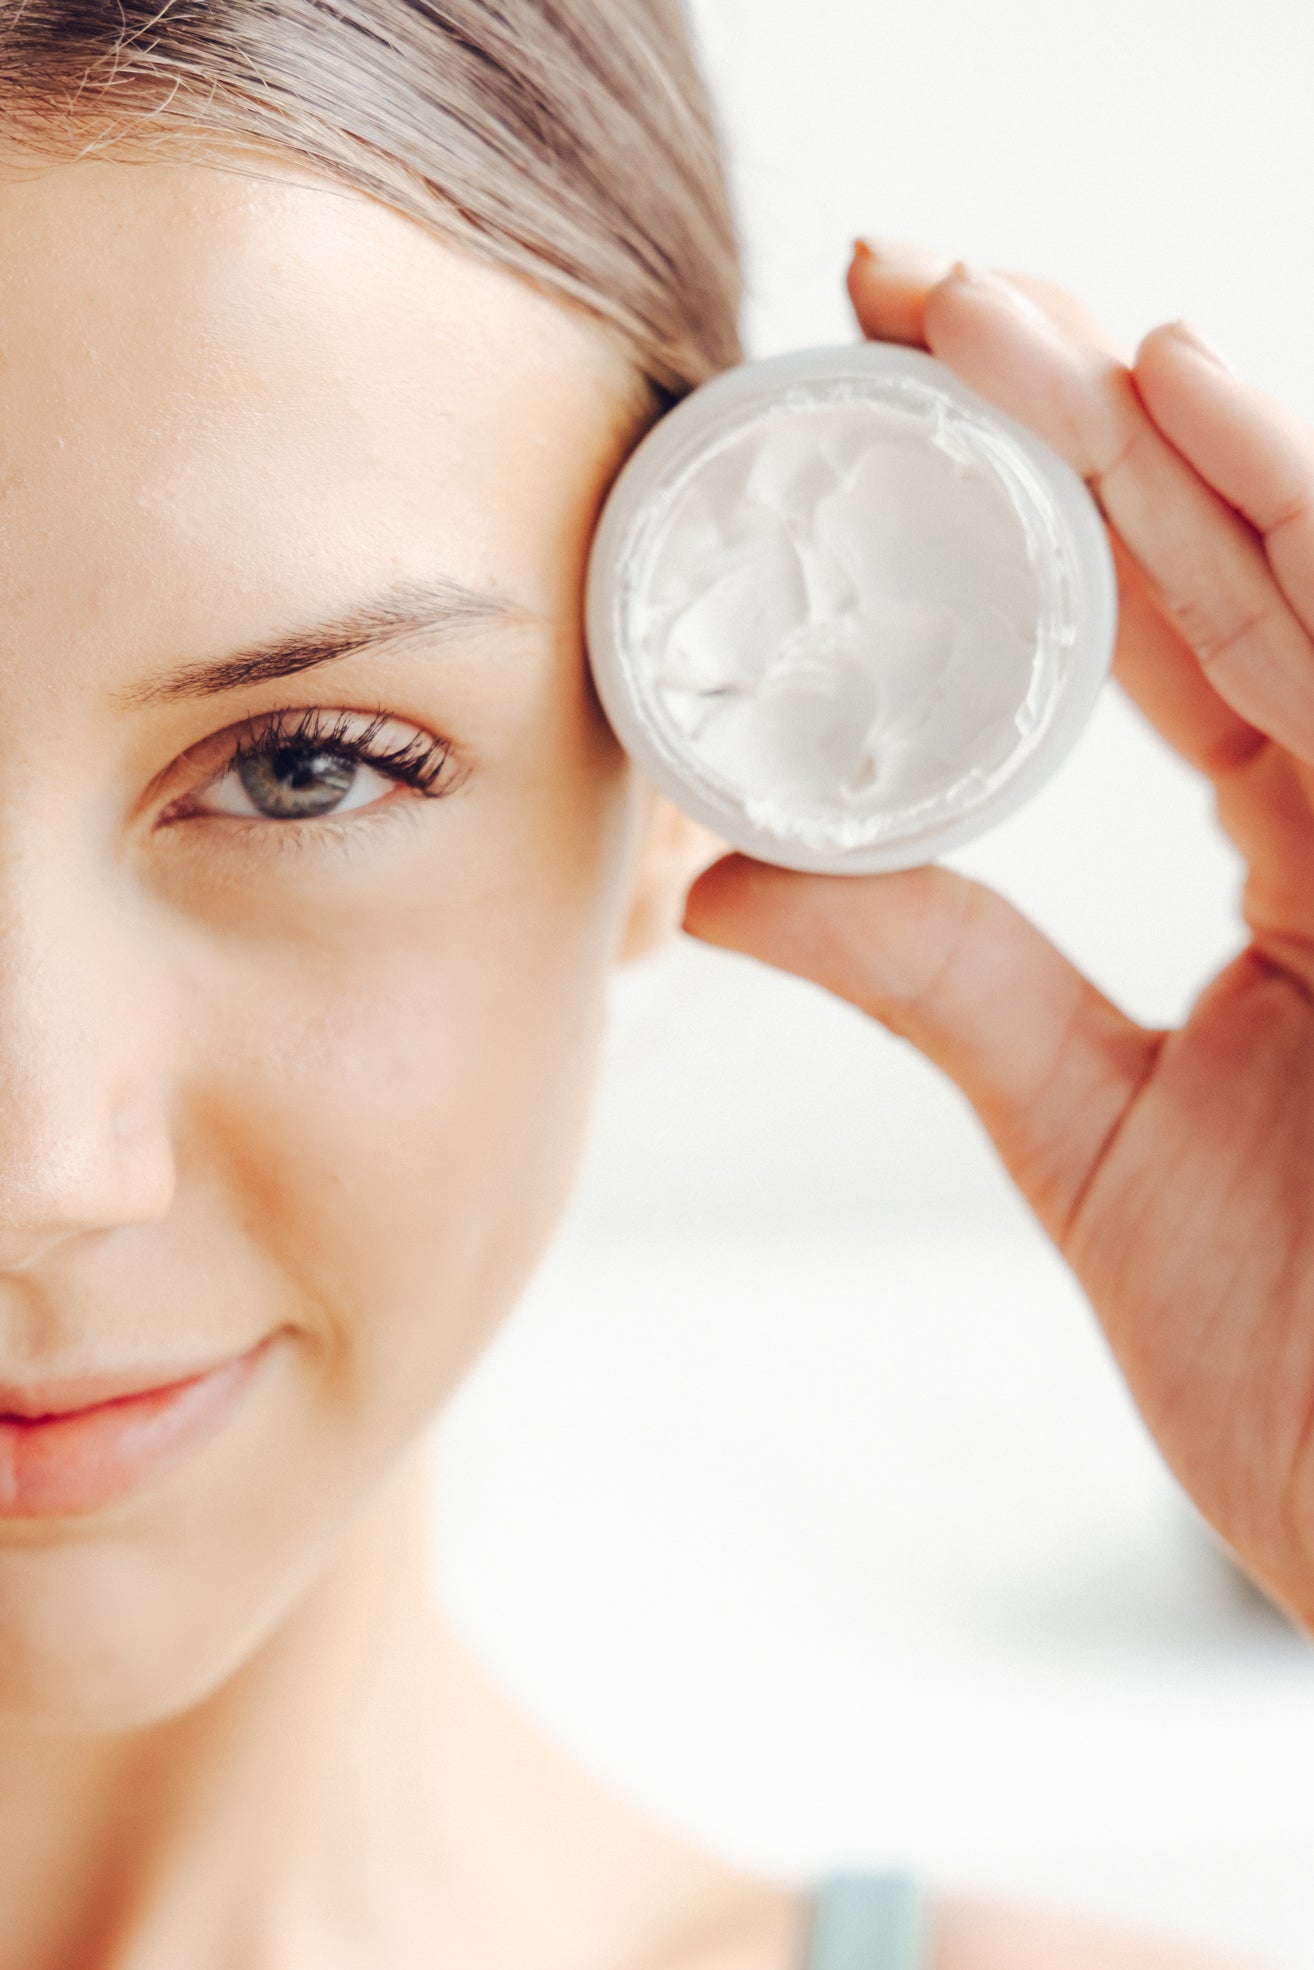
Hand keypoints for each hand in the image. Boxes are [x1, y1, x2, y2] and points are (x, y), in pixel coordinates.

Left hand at [685, 240, 1313, 1630]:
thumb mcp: (1094, 1142)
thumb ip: (945, 984)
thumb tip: (714, 881)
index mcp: (1301, 871)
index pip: (1159, 641)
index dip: (1030, 515)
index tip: (886, 406)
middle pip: (1227, 572)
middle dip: (1073, 427)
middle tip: (911, 302)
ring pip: (1311, 581)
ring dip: (1164, 430)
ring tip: (1010, 317)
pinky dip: (1296, 532)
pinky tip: (1183, 404)